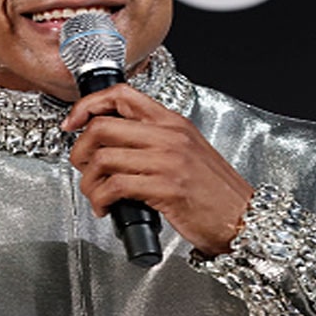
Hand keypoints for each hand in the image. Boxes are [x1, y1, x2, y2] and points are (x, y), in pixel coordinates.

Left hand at [61, 84, 253, 256]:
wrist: (244, 220)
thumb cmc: (214, 191)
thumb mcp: (186, 151)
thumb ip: (152, 140)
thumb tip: (108, 144)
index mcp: (172, 122)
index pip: (120, 95)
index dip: (87, 106)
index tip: (71, 123)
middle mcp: (169, 136)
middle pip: (101, 127)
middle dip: (79, 150)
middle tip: (82, 167)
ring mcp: (167, 161)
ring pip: (102, 158)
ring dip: (88, 182)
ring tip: (95, 194)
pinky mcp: (166, 188)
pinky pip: (114, 186)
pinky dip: (100, 200)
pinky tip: (106, 208)